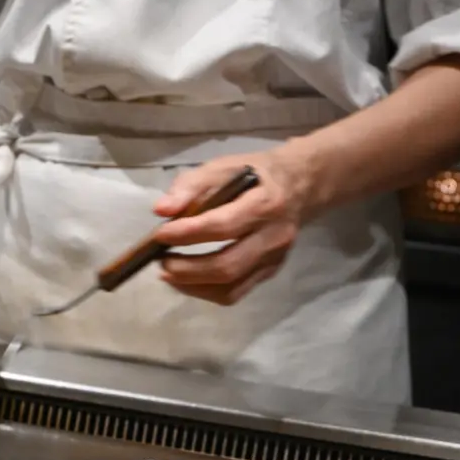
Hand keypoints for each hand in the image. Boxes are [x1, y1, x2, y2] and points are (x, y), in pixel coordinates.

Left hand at [153, 144, 314, 305]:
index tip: (160, 235)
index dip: (188, 234)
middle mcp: (274, 237)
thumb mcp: (223, 166)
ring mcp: (274, 260)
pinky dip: (205, 291)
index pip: (223, 226)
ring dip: (192, 285)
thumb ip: (191, 185)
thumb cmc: (254, 174)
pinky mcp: (269, 273)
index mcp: (265, 204)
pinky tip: (187, 279)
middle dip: (187, 269)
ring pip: (230, 287)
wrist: (298, 187)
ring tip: (168, 273)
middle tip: (161, 262)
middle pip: (227, 266)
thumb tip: (161, 210)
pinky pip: (234, 293)